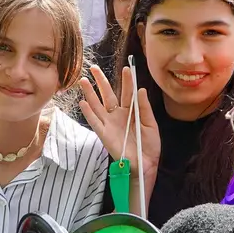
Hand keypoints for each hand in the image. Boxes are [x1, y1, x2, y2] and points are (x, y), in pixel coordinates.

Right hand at [79, 63, 160, 190]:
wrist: (145, 164)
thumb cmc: (149, 146)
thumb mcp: (150, 124)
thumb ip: (144, 108)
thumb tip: (141, 90)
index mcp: (131, 112)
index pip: (127, 92)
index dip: (127, 81)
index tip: (127, 69)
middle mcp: (118, 115)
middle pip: (108, 95)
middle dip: (101, 81)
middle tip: (94, 68)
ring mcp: (109, 124)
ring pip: (97, 105)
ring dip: (90, 93)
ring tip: (83, 80)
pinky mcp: (104, 134)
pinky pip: (95, 122)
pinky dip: (88, 113)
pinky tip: (82, 102)